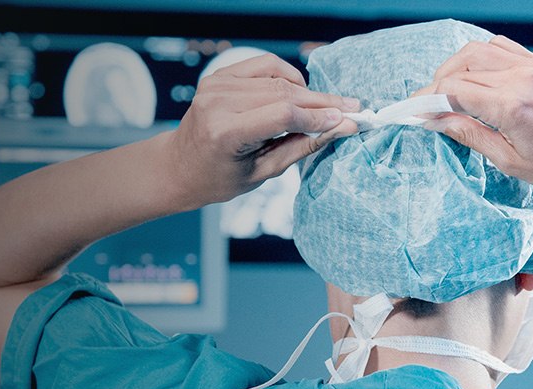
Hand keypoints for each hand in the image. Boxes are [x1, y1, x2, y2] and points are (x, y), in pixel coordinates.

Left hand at [166, 53, 359, 206]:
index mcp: (225, 132)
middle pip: (284, 93)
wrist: (180, 166)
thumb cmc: (219, 177)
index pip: (283, 114)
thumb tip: (341, 127)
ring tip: (327, 106)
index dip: (319, 115)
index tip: (348, 119)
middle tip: (352, 107)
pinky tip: (298, 94)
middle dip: (322, 101)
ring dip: (308, 91)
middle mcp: (218, 102)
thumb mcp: (263, 172)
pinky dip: (287, 78)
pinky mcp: (220, 75)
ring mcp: (216, 84)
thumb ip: (303, 145)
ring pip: (279, 79)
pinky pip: (265, 66)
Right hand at [417, 36, 532, 195]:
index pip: (452, 90)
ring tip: (446, 96)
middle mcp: (521, 77)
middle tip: (425, 109)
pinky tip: (473, 81)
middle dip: (435, 86)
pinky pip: (499, 49)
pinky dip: (477, 59)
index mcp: (512, 104)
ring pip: (475, 51)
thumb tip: (438, 122)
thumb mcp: (512, 162)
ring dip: (453, 69)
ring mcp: (532, 66)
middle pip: (459, 67)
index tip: (412, 115)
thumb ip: (471, 135)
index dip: (426, 102)